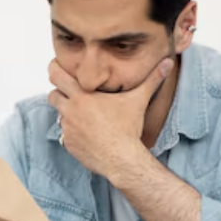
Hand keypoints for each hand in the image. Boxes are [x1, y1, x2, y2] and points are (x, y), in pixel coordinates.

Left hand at [47, 56, 173, 175]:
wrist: (122, 159)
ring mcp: (68, 129)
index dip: (56, 70)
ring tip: (85, 115)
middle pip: (52, 95)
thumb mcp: (139, 99)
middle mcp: (70, 111)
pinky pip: (65, 134)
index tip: (60, 68)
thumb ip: (153, 78)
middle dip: (59, 92)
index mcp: (83, 96)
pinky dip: (73, 132)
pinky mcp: (68, 144)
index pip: (56, 75)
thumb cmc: (128, 128)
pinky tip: (88, 133)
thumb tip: (168, 62)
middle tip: (71, 93)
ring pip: (59, 115)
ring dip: (67, 113)